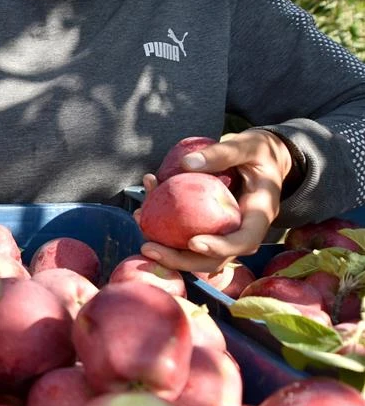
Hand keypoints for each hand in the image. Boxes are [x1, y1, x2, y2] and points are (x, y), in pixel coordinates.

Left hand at [138, 129, 293, 272]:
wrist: (265, 158)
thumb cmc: (259, 150)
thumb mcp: (247, 145)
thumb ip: (222, 153)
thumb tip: (188, 163)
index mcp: (260, 213)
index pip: (244, 241)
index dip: (220, 248)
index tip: (192, 242)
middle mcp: (243, 230)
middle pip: (215, 259)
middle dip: (180, 259)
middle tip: (148, 247)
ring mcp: (226, 232)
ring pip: (198, 254)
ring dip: (167, 249)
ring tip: (141, 234)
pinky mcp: (210, 227)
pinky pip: (187, 236)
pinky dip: (164, 230)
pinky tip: (142, 212)